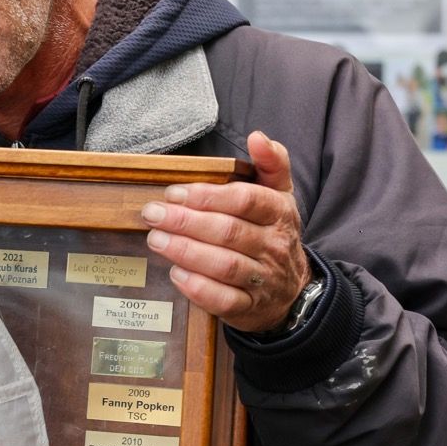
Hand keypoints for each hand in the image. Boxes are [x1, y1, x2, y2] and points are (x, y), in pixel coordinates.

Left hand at [142, 131, 310, 333]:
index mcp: (279, 214)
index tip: (175, 193)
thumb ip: (272, 163)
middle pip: (229, 232)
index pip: (246, 201)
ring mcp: (261, 280)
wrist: (293, 291)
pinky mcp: (247, 308)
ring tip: (156, 240)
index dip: (209, 196)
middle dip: (187, 222)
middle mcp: (273, 247)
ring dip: (186, 252)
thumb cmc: (274, 234)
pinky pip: (223, 300)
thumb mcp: (280, 195)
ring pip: (224, 265)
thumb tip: (258, 137)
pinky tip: (175, 274)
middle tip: (153, 215)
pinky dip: (198, 288)